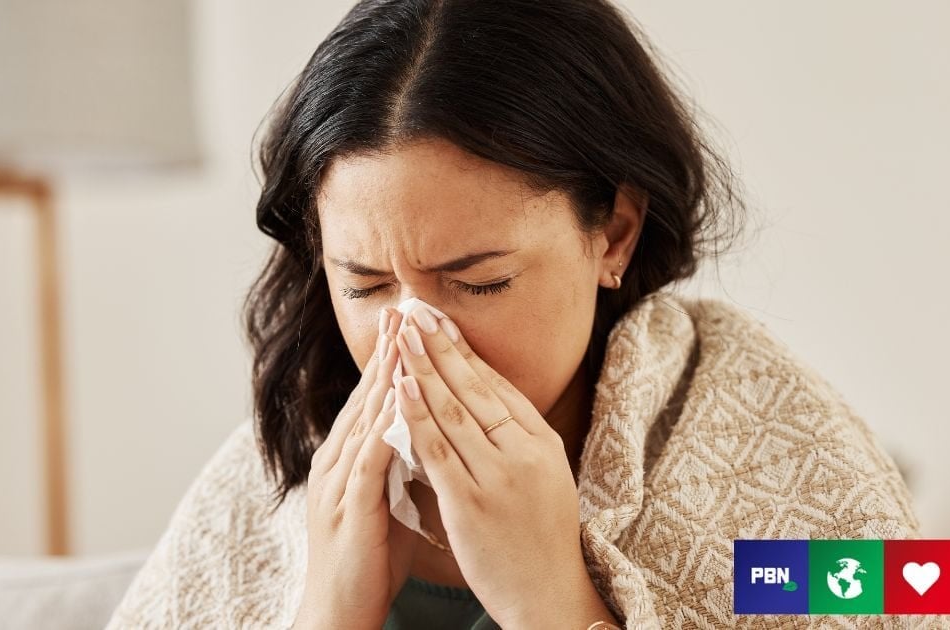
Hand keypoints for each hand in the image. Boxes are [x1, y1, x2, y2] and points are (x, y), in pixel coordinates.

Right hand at [294, 308, 418, 629]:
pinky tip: (401, 399)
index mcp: (348, 460)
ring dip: (385, 377)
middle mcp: (338, 462)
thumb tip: (422, 434)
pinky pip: (369, 458)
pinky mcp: (349, 507)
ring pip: (365, 419)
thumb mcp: (386, 500)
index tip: (409, 322)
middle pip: (366, 397)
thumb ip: (398, 465)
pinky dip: (385, 425)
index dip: (391, 360)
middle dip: (387, 352)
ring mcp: (340, 482)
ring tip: (405, 339)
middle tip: (404, 308)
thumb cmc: (368, 559)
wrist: (339, 610)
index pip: (372, 399)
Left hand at [391, 304, 609, 627]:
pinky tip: (400, 388)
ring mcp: (499, 475)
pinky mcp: (472, 501)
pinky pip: (438, 449)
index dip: (464, 350)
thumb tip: (481, 402)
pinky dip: (416, 415)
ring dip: (423, 368)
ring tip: (401, 334)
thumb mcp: (543, 477)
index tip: (439, 320)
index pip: (497, 385)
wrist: (549, 593)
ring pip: (453, 410)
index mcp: (541, 441)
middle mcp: (523, 451)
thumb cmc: (540, 538)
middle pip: (475, 387)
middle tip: (415, 310)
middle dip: (440, 345)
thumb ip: (515, 440)